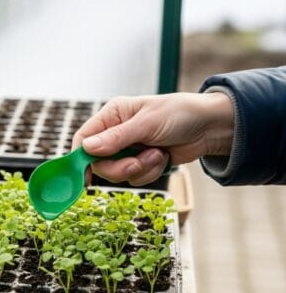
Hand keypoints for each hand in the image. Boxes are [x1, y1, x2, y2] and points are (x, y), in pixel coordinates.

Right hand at [72, 92, 233, 185]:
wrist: (211, 127)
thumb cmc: (180, 114)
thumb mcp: (146, 124)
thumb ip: (116, 138)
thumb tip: (87, 148)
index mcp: (112, 115)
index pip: (84, 138)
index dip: (81, 158)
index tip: (85, 176)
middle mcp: (116, 133)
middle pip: (99, 162)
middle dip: (119, 167)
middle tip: (136, 164)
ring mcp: (129, 149)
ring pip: (118, 173)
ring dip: (139, 169)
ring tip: (157, 154)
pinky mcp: (142, 163)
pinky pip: (135, 178)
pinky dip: (150, 172)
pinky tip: (163, 157)